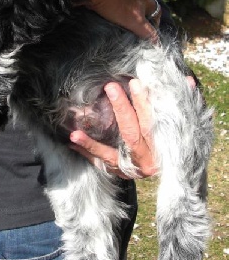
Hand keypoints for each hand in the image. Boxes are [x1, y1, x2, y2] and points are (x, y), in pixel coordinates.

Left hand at [69, 77, 195, 177]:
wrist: (171, 178)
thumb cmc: (171, 145)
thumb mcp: (178, 127)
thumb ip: (179, 107)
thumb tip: (188, 81)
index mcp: (163, 148)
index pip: (152, 123)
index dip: (144, 103)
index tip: (135, 83)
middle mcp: (147, 161)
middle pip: (132, 135)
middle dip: (122, 110)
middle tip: (110, 87)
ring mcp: (131, 169)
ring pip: (110, 157)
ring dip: (92, 145)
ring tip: (74, 134)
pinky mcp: (119, 173)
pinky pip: (100, 164)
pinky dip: (86, 152)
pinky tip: (71, 142)